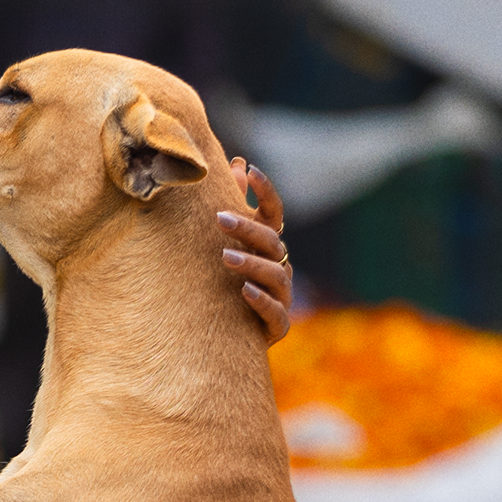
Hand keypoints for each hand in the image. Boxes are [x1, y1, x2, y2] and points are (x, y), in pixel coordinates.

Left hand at [218, 160, 291, 341]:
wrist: (228, 339)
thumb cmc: (226, 286)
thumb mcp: (228, 245)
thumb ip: (234, 206)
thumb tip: (236, 162)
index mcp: (269, 246)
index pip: (274, 213)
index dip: (266, 191)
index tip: (251, 170)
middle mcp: (280, 267)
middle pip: (271, 241)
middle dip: (247, 228)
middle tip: (219, 218)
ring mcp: (282, 297)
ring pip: (274, 275)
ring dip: (251, 264)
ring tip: (225, 257)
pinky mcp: (277, 325)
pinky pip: (275, 313)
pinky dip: (260, 301)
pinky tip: (243, 291)